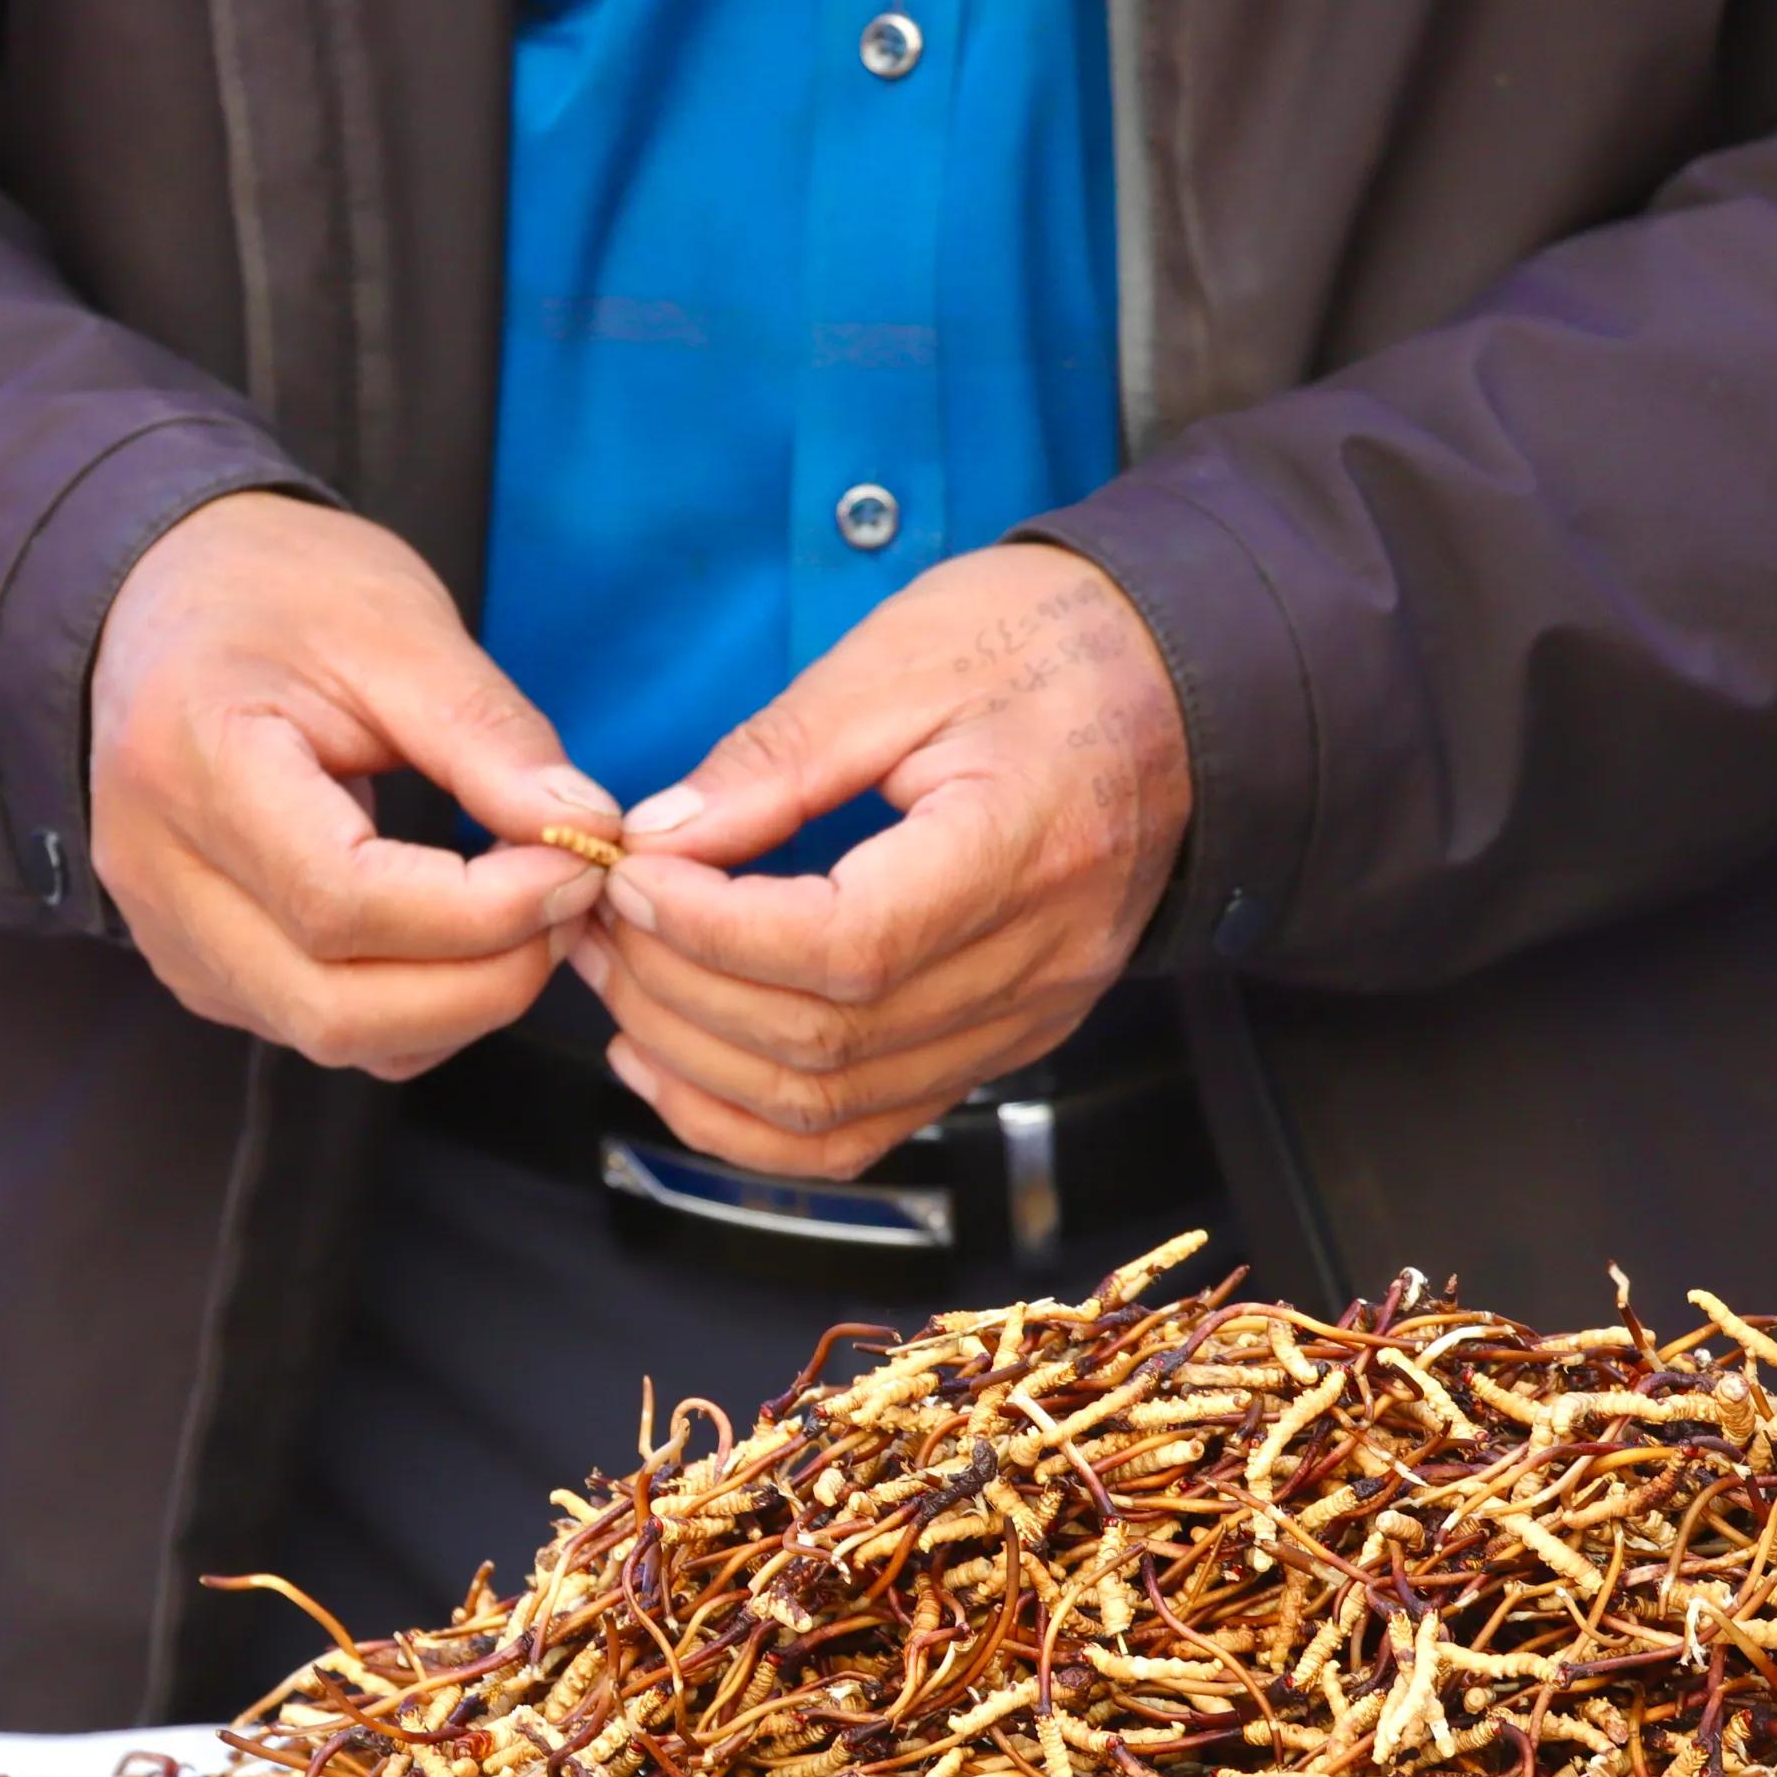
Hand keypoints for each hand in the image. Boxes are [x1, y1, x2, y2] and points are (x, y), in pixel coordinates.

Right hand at [88, 492, 619, 1077]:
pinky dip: (420, 1008)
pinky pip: (324, 1029)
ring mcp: (171, 936)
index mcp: (191, 762)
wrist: (170, 600)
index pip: (342, 900)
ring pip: (334, 1037)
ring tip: (532, 915)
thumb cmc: (280, 594)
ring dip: (460, 1004)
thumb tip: (588, 835)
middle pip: (333, 1006)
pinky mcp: (202, 967)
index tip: (579, 862)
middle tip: (573, 903)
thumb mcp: (397, 626)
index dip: (481, 909)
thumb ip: (489, 735)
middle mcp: (158, 874)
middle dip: (485, 981)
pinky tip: (469, 936)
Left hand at [575, 543, 1189, 1175]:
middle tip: (593, 919)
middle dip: (675, 991)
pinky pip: (863, 1129)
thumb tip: (658, 840)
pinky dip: (751, 1120)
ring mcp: (1024, 1022)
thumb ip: (777, 759)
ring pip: (829, 1108)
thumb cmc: (1049, 647)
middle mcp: (1037, 962)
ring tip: (614, 981)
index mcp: (1022, 845)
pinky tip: (672, 1065)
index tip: (629, 874)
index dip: (710, 929)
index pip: (845, 946)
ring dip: (695, 1062)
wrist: (1182, 690)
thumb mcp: (905, 657)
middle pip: (823, 1040)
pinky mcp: (1001, 1044)